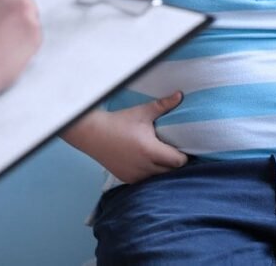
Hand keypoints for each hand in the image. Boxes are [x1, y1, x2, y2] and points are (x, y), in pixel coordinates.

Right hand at [0, 0, 40, 99]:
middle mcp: (20, 1)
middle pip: (27, 1)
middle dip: (17, 12)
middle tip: (0, 27)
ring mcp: (30, 21)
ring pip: (30, 21)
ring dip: (20, 29)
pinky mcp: (36, 40)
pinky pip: (32, 39)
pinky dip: (23, 45)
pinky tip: (5, 54)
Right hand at [63, 92, 187, 183]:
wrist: (93, 134)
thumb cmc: (119, 122)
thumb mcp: (142, 112)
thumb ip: (163, 105)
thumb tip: (180, 95)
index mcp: (150, 151)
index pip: (178, 161)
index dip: (183, 155)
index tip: (181, 147)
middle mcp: (144, 167)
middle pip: (170, 171)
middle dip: (173, 162)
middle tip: (172, 150)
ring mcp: (135, 175)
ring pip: (158, 177)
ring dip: (161, 169)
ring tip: (159, 156)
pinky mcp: (127, 179)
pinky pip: (145, 180)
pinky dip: (148, 172)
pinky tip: (146, 162)